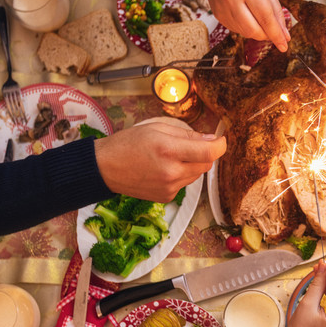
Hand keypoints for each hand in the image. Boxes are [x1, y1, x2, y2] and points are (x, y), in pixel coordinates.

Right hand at [93, 122, 225, 202]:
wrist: (105, 168)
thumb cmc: (128, 143)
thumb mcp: (157, 129)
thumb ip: (187, 134)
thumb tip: (211, 139)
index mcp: (169, 150)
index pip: (208, 153)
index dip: (220, 145)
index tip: (221, 139)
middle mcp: (171, 172)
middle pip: (205, 165)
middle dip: (204, 153)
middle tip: (189, 145)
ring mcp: (169, 188)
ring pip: (196, 175)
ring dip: (192, 164)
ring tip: (171, 157)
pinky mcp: (167, 197)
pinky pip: (184, 184)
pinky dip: (181, 175)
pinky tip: (163, 169)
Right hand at [205, 0, 289, 51]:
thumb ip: (276, 9)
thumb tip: (284, 33)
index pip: (265, 17)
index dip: (276, 34)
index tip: (284, 45)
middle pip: (253, 30)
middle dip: (267, 36)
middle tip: (273, 32)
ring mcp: (222, 7)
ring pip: (244, 32)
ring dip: (257, 32)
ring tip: (259, 18)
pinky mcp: (217, 14)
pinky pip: (235, 30)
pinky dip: (246, 28)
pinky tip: (247, 16)